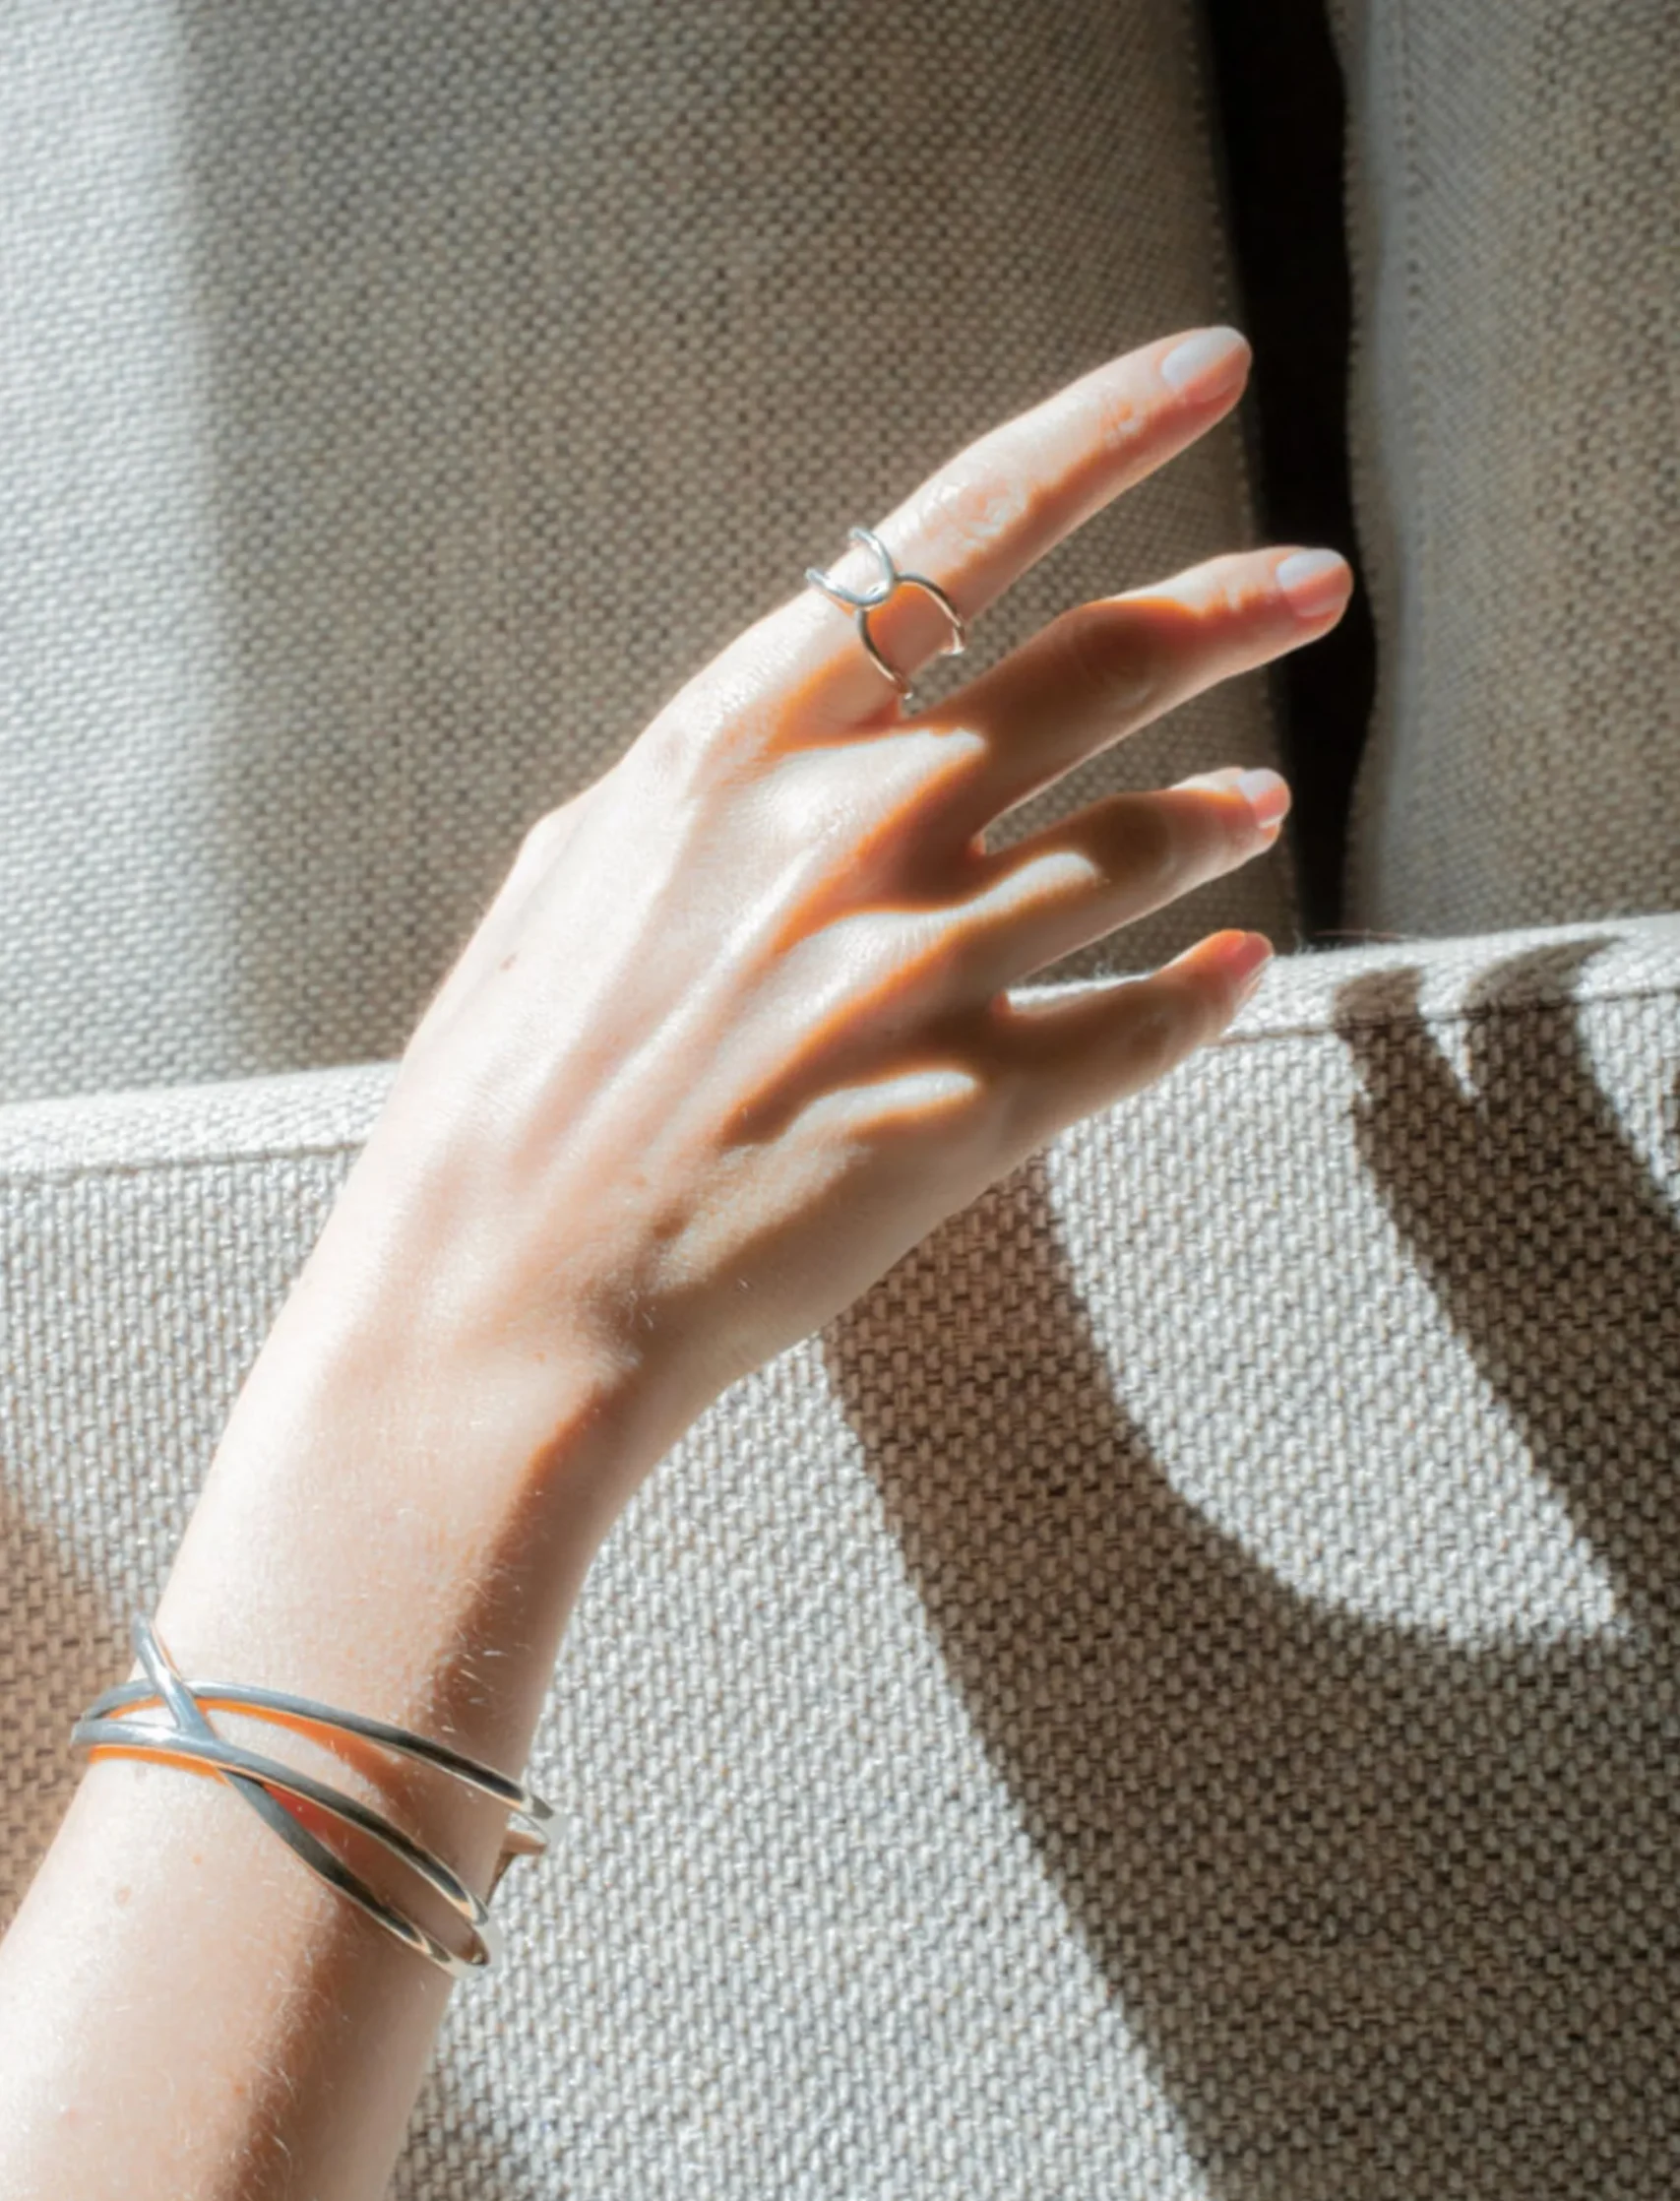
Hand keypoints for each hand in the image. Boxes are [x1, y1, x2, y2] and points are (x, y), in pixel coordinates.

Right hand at [332, 326, 1350, 1464]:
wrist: (498, 1306)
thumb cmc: (506, 1095)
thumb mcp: (574, 878)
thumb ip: (704, 783)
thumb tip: (803, 729)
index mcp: (733, 747)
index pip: (949, 537)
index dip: (1099, 439)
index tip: (1208, 371)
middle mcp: (845, 834)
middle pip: (1090, 673)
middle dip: (1227, 605)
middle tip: (1318, 584)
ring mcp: (917, 974)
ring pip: (1138, 851)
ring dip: (1214, 818)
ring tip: (1258, 808)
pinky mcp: (969, 1116)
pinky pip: (1136, 1032)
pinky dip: (1198, 996)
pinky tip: (1236, 969)